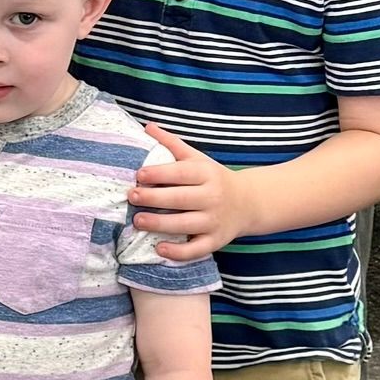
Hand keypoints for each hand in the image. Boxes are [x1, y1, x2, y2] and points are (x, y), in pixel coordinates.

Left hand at [126, 123, 248, 260]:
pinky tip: (159, 249)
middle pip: (180, 198)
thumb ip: (173, 144)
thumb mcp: (197, 158)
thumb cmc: (213, 178)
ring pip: (185, 224)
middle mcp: (213, 197)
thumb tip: (148, 126)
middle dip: (153, 198)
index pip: (181, 173)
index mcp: (207, 174)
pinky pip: (196, 250)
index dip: (159, 173)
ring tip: (138, 221)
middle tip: (131, 196)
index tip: (139, 174)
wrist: (248, 202)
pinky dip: (178, 252)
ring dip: (160, 224)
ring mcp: (215, 221)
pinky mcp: (216, 241)